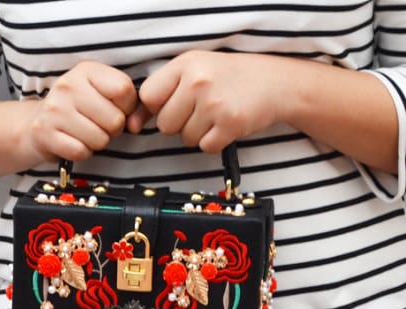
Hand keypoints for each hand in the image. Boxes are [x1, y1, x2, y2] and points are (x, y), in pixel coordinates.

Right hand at [25, 61, 137, 162]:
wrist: (38, 122)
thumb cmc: (80, 109)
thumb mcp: (103, 94)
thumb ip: (131, 104)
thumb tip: (136, 125)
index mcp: (86, 70)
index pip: (123, 89)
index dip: (127, 106)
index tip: (115, 108)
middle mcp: (68, 85)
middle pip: (115, 120)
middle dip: (112, 128)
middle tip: (97, 124)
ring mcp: (54, 110)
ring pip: (100, 139)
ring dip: (97, 142)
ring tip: (84, 132)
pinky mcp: (45, 133)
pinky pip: (81, 152)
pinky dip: (82, 152)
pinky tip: (73, 141)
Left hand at [133, 50, 285, 152]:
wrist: (274, 83)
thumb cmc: (228, 77)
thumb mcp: (193, 72)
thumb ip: (160, 94)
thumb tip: (131, 125)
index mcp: (185, 64)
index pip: (148, 97)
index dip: (159, 107)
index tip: (175, 104)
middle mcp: (198, 82)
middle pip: (165, 124)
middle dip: (179, 123)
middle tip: (200, 110)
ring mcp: (214, 104)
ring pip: (184, 138)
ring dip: (197, 133)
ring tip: (214, 115)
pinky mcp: (230, 124)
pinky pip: (205, 147)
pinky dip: (213, 141)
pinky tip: (224, 125)